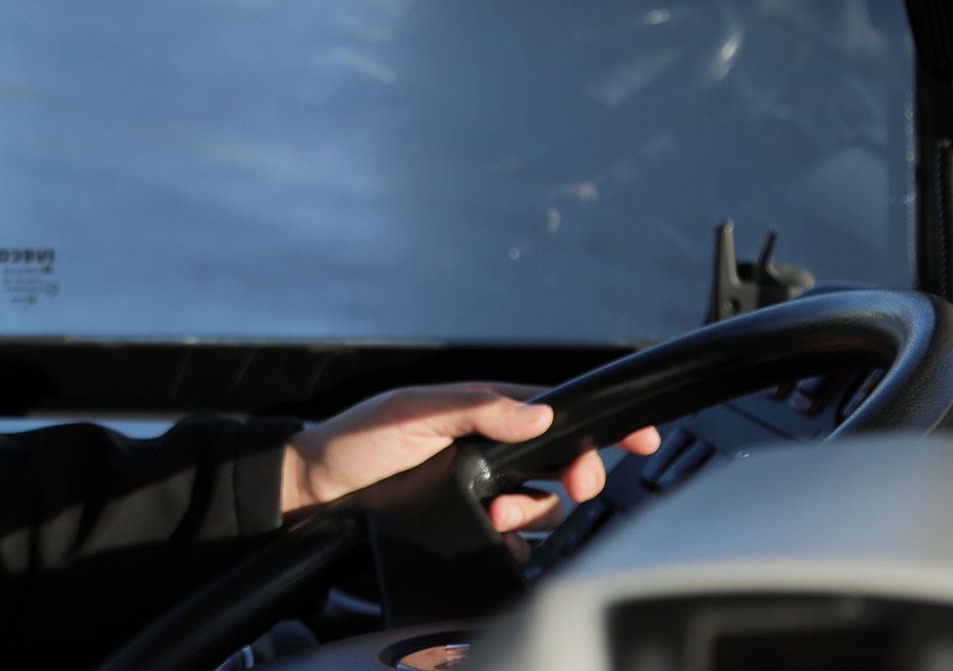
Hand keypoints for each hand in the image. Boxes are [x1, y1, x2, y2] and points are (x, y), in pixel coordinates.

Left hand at [279, 384, 660, 560]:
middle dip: (577, 474)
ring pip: (542, 505)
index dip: (596, 424)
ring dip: (533, 512)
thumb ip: (474, 408)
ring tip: (499, 513)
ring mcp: (481, 491)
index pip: (552, 411)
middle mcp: (486, 449)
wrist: (313, 493)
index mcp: (479, 412)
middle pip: (560, 462)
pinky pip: (516, 543)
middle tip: (575, 486)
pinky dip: (517, 544)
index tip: (639, 437)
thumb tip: (536, 414)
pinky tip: (496, 537)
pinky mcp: (470, 528)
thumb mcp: (411, 411)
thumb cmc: (353, 441)